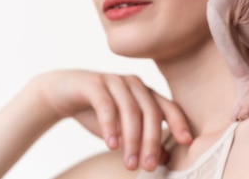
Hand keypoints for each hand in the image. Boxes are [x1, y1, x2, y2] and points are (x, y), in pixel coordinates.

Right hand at [31, 70, 191, 170]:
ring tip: (130, 163)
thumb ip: (142, 140)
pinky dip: (111, 126)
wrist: (61, 94)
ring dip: (132, 140)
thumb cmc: (97, 112)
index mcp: (146, 93)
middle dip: (152, 141)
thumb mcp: (121, 130)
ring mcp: (115, 81)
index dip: (179, 123)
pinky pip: (106, 105)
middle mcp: (134, 84)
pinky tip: (111, 145)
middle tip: (149, 167)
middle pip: (151, 112)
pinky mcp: (94, 83)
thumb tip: (165, 159)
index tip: (187, 142)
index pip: (169, 107)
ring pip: (131, 110)